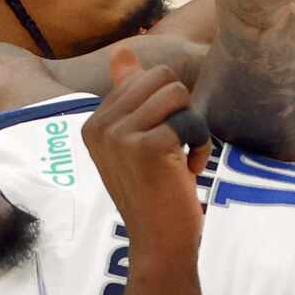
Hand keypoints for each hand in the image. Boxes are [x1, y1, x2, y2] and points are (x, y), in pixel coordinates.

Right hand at [87, 50, 210, 250]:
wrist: (159, 242)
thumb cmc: (154, 192)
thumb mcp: (136, 140)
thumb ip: (129, 95)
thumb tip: (121, 52)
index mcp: (94, 122)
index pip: (147, 77)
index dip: (168, 109)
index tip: (160, 146)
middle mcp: (100, 126)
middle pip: (164, 78)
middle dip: (182, 111)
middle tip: (174, 149)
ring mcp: (120, 135)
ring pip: (179, 95)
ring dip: (192, 128)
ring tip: (180, 160)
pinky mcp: (147, 146)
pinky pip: (191, 121)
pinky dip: (200, 146)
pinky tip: (186, 172)